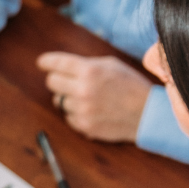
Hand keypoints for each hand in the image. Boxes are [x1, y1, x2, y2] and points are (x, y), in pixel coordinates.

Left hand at [36, 53, 152, 142]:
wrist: (146, 114)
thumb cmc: (130, 86)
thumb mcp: (111, 65)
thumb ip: (86, 64)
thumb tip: (63, 65)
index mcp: (90, 70)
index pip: (56, 63)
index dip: (46, 62)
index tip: (42, 63)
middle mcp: (83, 90)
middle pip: (51, 82)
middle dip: (57, 80)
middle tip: (66, 81)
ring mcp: (82, 109)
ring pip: (58, 101)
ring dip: (68, 98)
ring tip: (88, 97)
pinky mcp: (84, 126)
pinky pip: (68, 117)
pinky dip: (75, 113)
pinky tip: (91, 110)